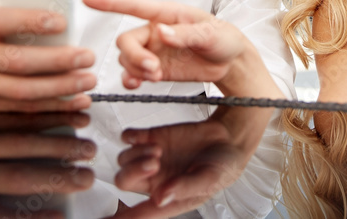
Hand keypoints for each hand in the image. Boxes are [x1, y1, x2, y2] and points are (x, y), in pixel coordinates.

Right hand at [0, 7, 98, 110]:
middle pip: (16, 61)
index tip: (62, 22)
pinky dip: (52, 107)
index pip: (1, 22)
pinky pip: (22, 110)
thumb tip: (61, 22)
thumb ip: (13, 18)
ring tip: (87, 81)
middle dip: (57, 61)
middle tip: (87, 56)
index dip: (31, 21)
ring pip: (21, 91)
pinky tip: (75, 101)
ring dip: (60, 88)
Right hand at [83, 0, 281, 97]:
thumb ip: (186, 34)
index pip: (135, 6)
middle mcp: (156, 31)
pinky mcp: (155, 68)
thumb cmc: (224, 39)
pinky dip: (131, 79)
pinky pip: (133, 73)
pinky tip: (138, 84)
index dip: (110, 3)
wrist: (232, 63)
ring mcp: (154, 51)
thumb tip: (163, 32)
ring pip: (127, 58)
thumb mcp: (210, 33)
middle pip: (126, 40)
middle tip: (151, 68)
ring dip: (135, 69)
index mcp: (167, 15)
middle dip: (134, 56)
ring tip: (155, 75)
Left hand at [110, 105, 273, 216]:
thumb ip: (185, 188)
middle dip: (133, 172)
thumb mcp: (209, 180)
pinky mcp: (152, 136)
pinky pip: (129, 138)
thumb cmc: (222, 166)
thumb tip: (160, 197)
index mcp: (165, 199)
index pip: (136, 214)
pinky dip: (131, 137)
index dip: (117, 218)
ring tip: (159, 150)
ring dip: (136, 154)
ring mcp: (150, 157)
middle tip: (155, 162)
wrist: (229, 137)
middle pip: (123, 181)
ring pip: (123, 159)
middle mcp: (153, 180)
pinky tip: (145, 138)